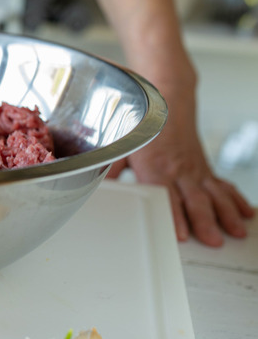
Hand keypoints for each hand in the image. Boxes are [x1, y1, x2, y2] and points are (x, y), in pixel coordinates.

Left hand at [108, 85, 254, 246]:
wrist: (167, 99)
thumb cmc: (142, 125)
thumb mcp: (120, 147)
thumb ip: (110, 170)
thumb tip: (95, 187)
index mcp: (156, 167)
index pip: (167, 198)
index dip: (175, 217)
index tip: (182, 234)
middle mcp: (179, 169)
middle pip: (195, 200)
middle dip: (205, 221)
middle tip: (213, 240)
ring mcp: (195, 169)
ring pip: (215, 194)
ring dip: (226, 214)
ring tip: (236, 232)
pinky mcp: (204, 168)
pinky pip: (222, 185)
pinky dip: (236, 199)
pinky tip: (245, 213)